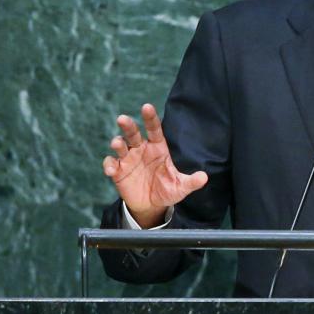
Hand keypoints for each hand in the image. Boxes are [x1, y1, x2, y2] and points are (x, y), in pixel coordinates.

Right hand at [102, 103, 207, 227]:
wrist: (152, 205)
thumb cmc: (167, 189)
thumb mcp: (180, 187)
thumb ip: (191, 181)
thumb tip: (204, 177)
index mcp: (157, 148)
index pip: (154, 129)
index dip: (150, 118)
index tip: (146, 107)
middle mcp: (141, 149)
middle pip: (133, 133)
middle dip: (128, 125)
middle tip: (123, 119)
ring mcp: (128, 159)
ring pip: (120, 145)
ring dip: (117, 143)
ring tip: (118, 144)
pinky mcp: (118, 171)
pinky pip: (111, 164)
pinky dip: (109, 165)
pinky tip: (111, 171)